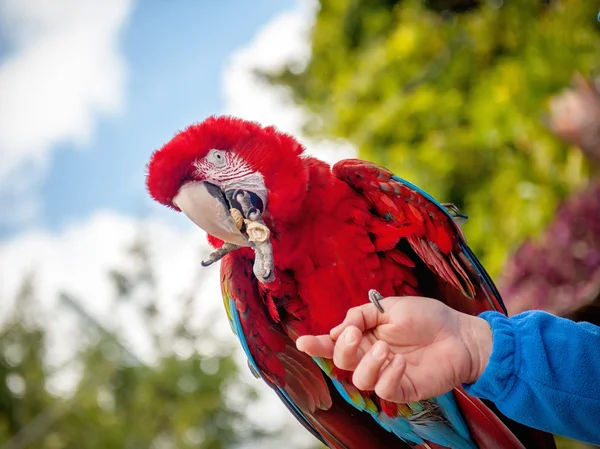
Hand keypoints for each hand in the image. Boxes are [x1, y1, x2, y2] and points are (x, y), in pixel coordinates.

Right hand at [296, 296, 491, 402]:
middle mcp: (372, 356)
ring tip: (388, 349)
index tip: (302, 342)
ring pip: (360, 380)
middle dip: (343, 349)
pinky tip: (401, 363)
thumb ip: (361, 315)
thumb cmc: (427, 316)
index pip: (336, 343)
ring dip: (369, 363)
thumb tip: (336, 330)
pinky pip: (385, 391)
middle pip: (343, 362)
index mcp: (366, 336)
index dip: (317, 344)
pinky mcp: (404, 388)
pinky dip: (388, 376)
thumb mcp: (390, 306)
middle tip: (356, 335)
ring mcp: (387, 374)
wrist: (460, 334)